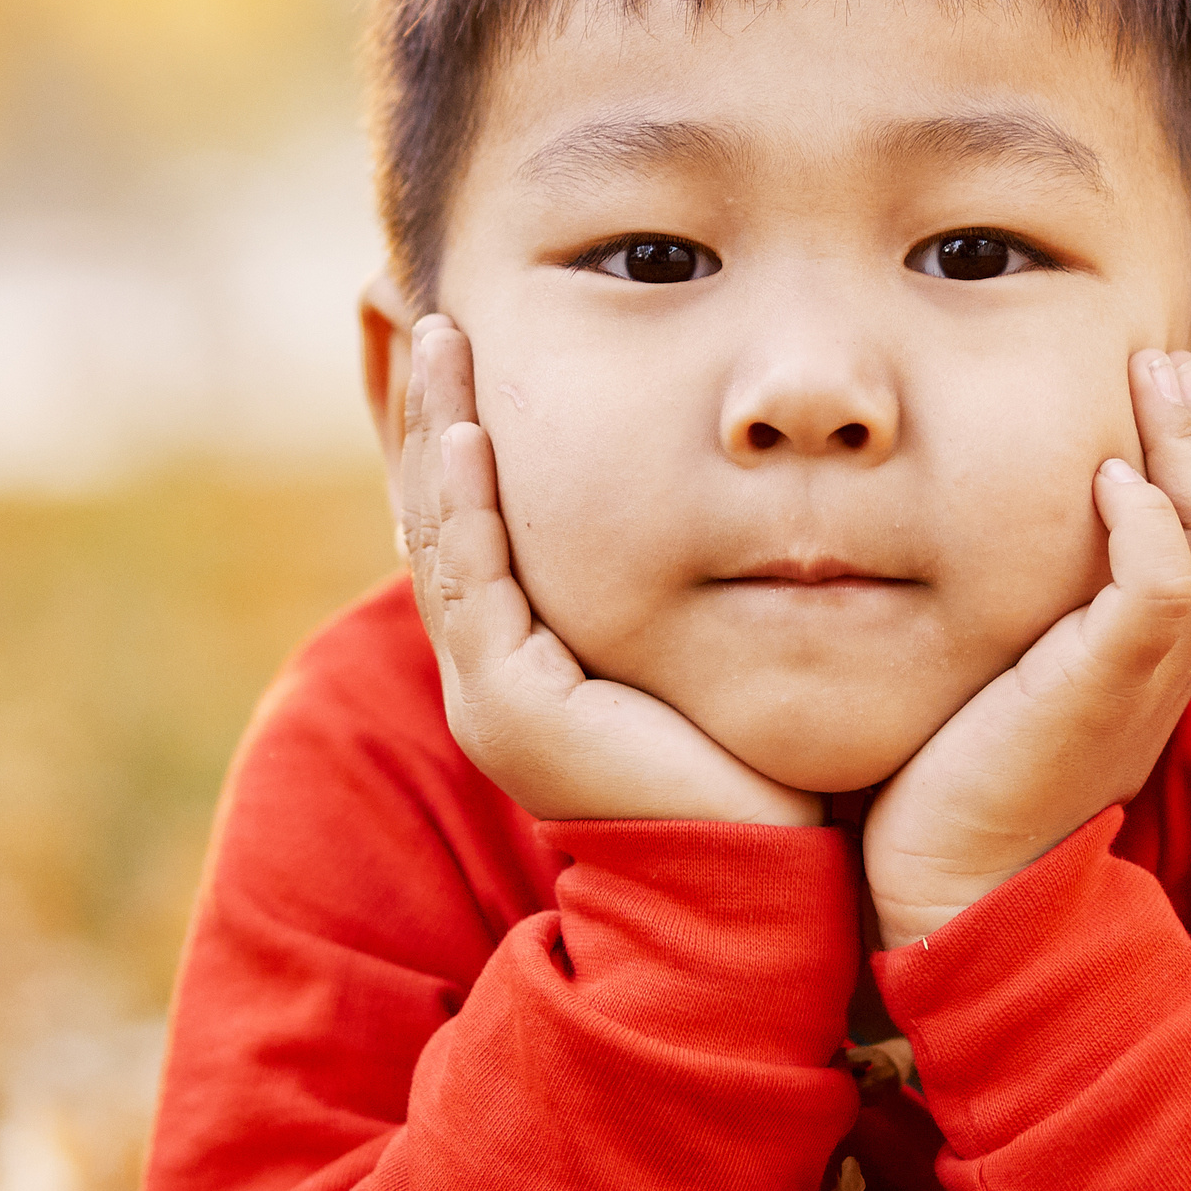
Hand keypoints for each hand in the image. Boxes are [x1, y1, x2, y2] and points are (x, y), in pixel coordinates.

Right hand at [399, 314, 822, 827]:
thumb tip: (733, 502)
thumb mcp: (701, 645)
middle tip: (439, 315)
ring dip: (439, 429)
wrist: (754, 874)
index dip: (467, 430)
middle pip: (441, 512)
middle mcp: (492, 670)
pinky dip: (468, 504)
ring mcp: (490, 688)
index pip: (480, 520)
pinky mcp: (511, 704)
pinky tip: (468, 434)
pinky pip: (475, 583)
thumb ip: (689, 581)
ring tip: (442, 336)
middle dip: (435, 408)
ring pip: (443, 533)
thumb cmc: (753, 768)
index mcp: (528, 658)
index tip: (475, 344)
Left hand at [861, 349, 1190, 946]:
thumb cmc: (956, 775)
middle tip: (1157, 363)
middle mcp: (1175, 658)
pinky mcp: (1100, 691)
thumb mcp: (1010, 662)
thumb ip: (1033, 597)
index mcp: (1163, 649)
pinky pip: (1166, 587)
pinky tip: (1103, 482)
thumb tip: (999, 516)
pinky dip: (1145, 521)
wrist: (947, 895)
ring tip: (1143, 390)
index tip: (1159, 381)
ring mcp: (1147, 675)